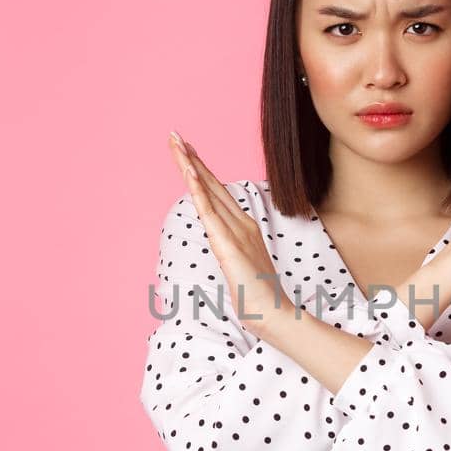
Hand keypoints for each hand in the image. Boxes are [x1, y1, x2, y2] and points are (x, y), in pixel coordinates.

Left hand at [167, 131, 289, 331]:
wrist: (275, 314)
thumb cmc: (259, 296)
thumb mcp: (241, 266)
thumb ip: (231, 251)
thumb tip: (220, 246)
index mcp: (243, 227)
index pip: (218, 193)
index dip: (202, 170)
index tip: (189, 151)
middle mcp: (240, 223)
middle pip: (212, 184)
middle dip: (192, 159)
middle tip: (175, 136)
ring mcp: (235, 232)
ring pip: (208, 192)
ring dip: (191, 166)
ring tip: (177, 145)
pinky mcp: (228, 244)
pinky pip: (209, 212)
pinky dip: (198, 191)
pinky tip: (189, 173)